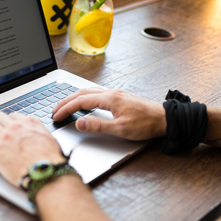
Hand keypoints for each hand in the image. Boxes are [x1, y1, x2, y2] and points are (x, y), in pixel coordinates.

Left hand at [0, 111, 65, 186]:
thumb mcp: (49, 140)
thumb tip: (37, 136)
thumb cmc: (51, 161)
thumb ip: (39, 134)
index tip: (3, 123)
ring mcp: (3, 138)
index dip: (6, 120)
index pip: (13, 116)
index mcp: (29, 123)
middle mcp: (14, 127)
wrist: (46, 173)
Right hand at [52, 88, 166, 140]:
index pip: (80, 101)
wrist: (164, 119)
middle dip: (66, 101)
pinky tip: (84, 102)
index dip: (66, 108)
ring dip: (74, 98)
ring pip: (88, 91)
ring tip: (65, 106)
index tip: (56, 115)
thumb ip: (98, 126)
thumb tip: (79, 123)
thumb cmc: (146, 124)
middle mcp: (111, 93)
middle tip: (55, 110)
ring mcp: (115, 94)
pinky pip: (96, 93)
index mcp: (109, 99)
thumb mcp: (121, 129)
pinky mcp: (119, 97)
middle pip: (81, 93)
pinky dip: (84, 97)